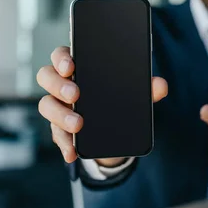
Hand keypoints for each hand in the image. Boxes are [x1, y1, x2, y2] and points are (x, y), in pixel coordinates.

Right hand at [37, 46, 167, 164]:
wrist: (116, 131)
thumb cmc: (119, 100)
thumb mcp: (134, 94)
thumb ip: (146, 88)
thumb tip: (161, 85)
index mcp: (79, 67)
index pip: (62, 55)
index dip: (62, 58)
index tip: (71, 66)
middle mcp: (63, 84)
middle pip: (47, 76)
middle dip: (58, 84)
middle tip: (76, 95)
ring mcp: (58, 106)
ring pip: (46, 104)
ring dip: (60, 115)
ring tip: (78, 125)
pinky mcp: (59, 129)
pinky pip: (56, 135)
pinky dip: (64, 144)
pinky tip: (72, 152)